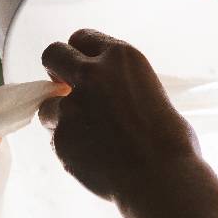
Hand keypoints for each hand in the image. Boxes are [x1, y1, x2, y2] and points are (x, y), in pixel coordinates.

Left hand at [39, 29, 204, 202]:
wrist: (161, 179)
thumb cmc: (170, 141)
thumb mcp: (150, 92)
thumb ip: (118, 84)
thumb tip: (101, 94)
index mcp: (120, 57)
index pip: (82, 37)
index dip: (81, 54)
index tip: (83, 67)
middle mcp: (92, 74)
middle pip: (52, 54)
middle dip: (56, 70)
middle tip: (68, 89)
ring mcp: (72, 105)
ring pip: (47, 103)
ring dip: (60, 115)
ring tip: (89, 135)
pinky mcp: (61, 135)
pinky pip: (56, 136)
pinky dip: (69, 144)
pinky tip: (93, 156)